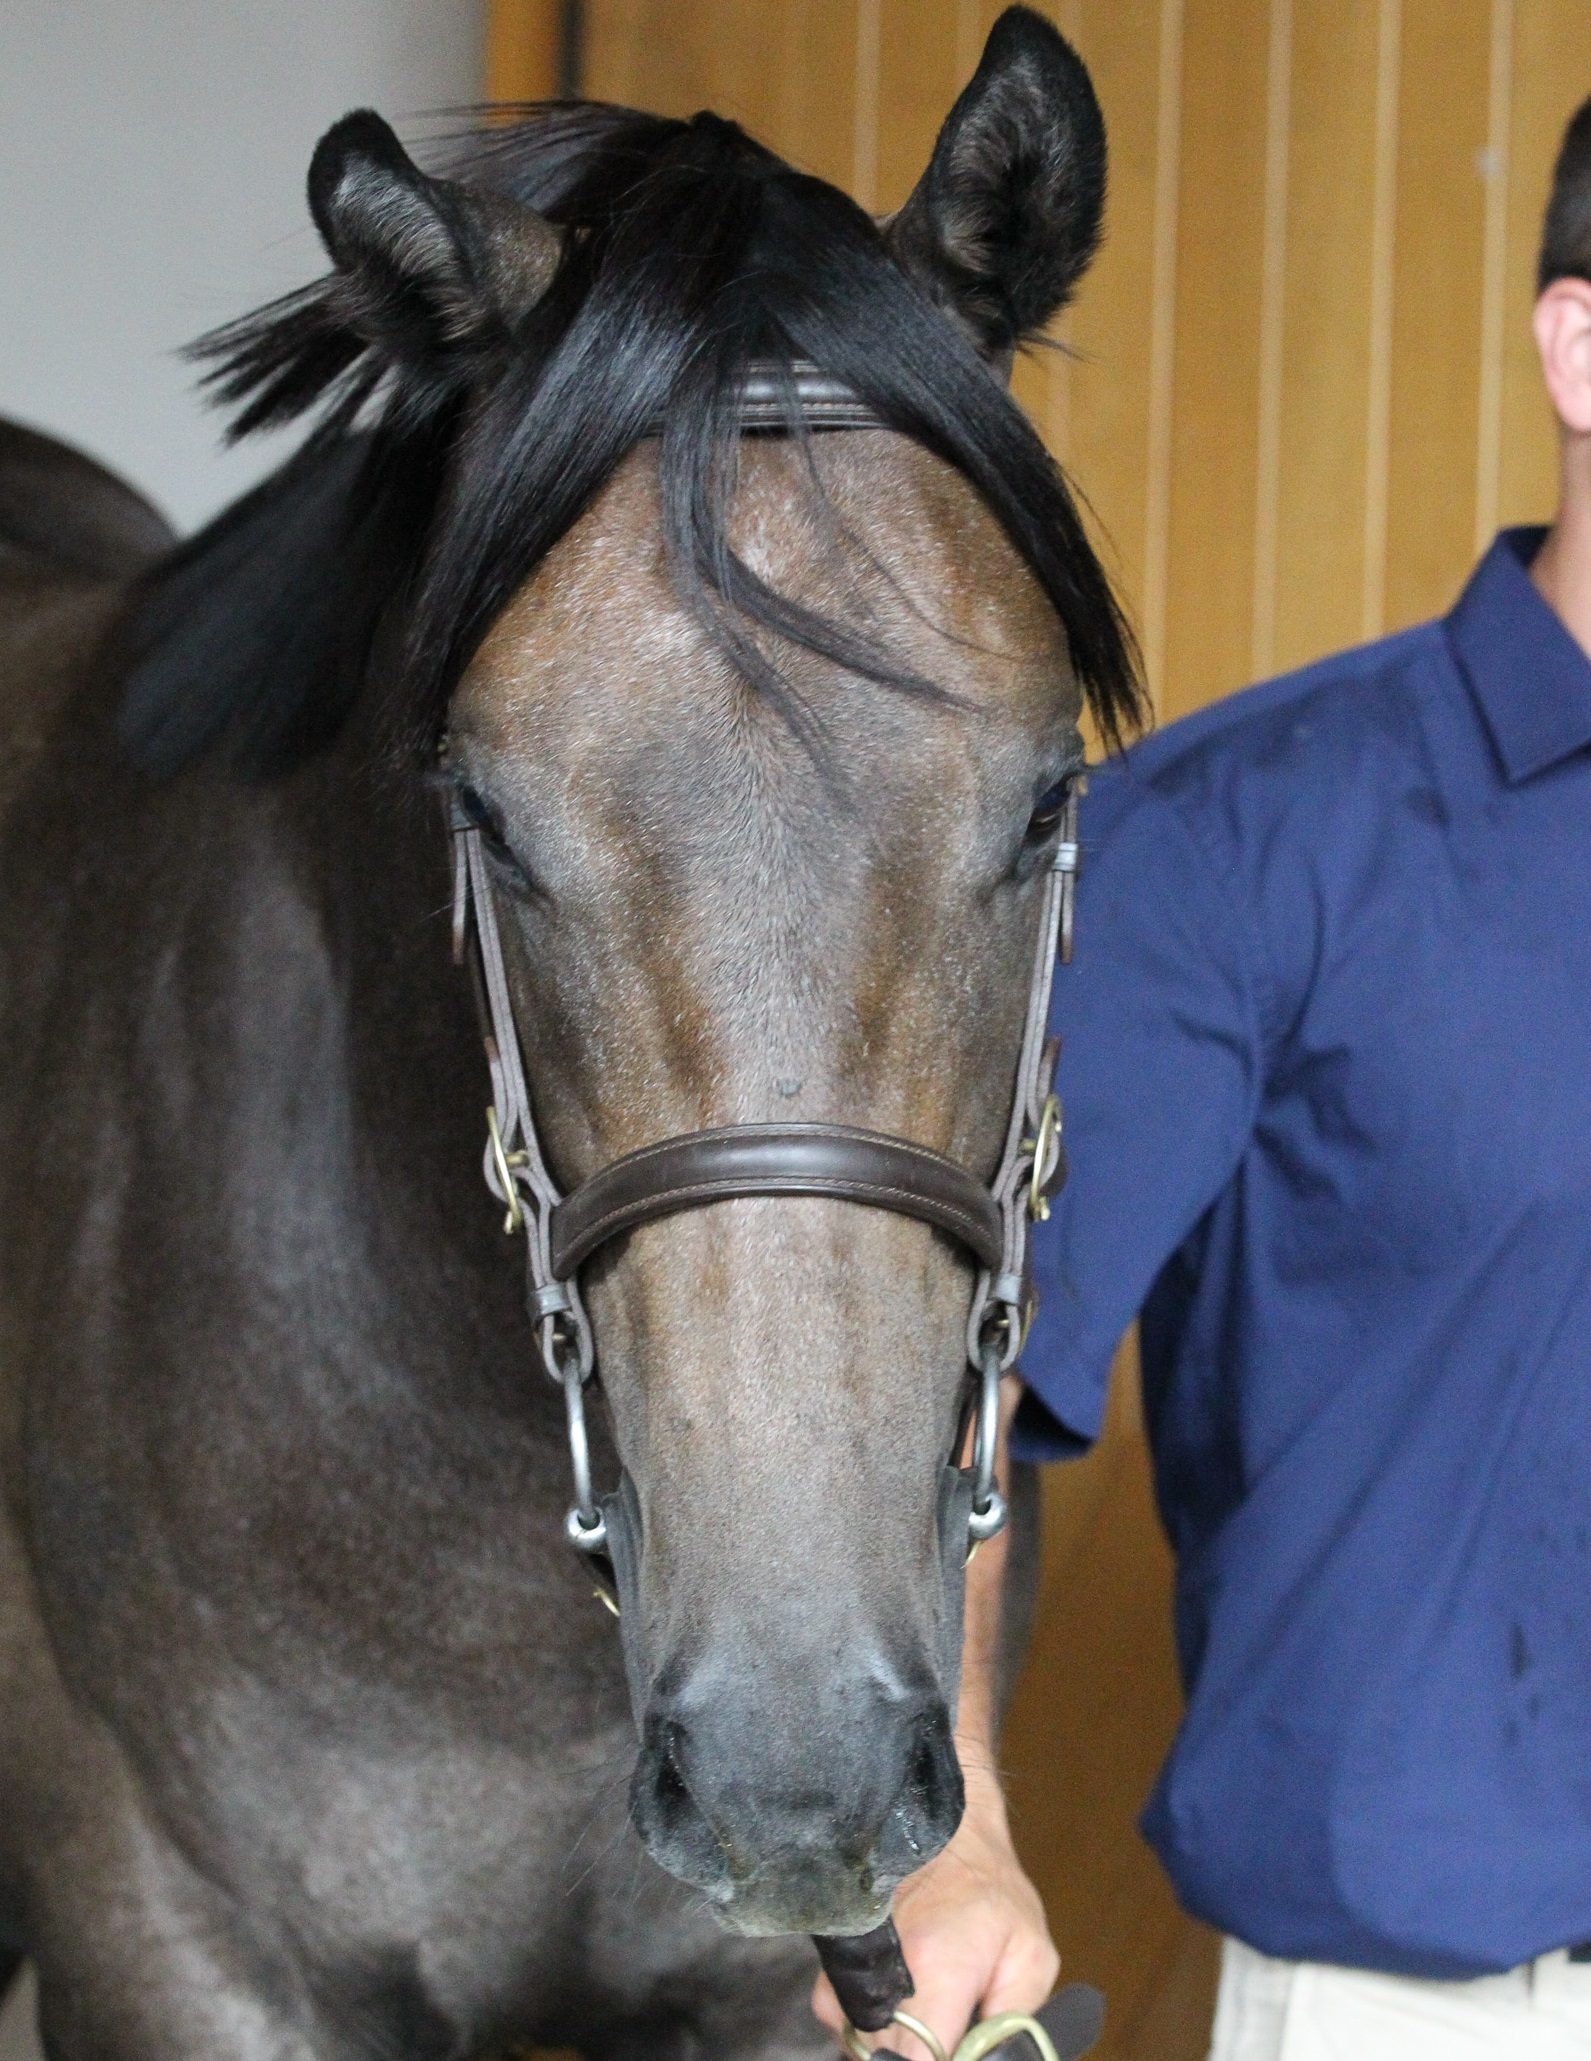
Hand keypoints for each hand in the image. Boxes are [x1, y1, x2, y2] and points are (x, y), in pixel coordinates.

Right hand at [811, 1760, 1058, 2059]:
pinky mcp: (832, 1968)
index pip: (918, 2060)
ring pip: (863, 2042)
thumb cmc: (988, 1892)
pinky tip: (901, 1996)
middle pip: (888, 2055)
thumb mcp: (1029, 1956)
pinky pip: (845, 2021)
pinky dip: (871, 2022)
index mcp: (936, 1970)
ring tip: (928, 2007)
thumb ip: (1017, 2021)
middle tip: (949, 2022)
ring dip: (894, 2040)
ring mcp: (848, 1970)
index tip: (954, 2046)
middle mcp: (882, 1973)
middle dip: (921, 2052)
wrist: (939, 1830)